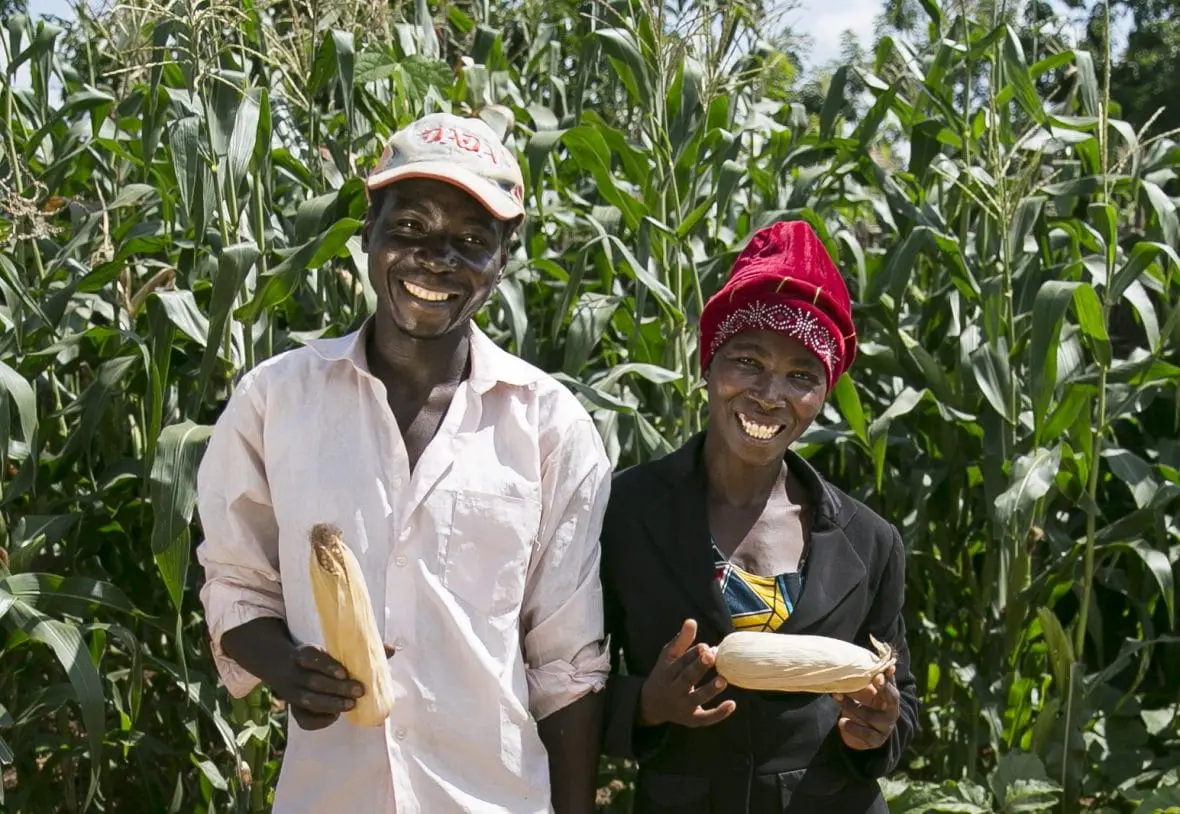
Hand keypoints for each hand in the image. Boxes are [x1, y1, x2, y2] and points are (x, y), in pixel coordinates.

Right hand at [272, 642, 396, 730]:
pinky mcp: (294, 709)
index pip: (310, 657)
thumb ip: (360, 650)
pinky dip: (320, 720)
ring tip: (352, 704)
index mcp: (303, 654)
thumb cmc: (319, 658)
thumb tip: (392, 649)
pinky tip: (335, 716)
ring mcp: (292, 693)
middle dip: (337, 688)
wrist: (285, 667)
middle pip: (312, 682)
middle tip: (359, 691)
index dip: (326, 665)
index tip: (345, 672)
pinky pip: (303, 720)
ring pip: (308, 701)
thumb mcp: (331, 649)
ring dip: (331, 704)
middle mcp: (294, 674)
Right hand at [637, 619, 735, 728]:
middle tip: (712, 656)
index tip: (706, 646)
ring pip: (696, 698)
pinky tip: (732, 704)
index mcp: (667, 673)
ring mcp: (682, 706)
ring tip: (723, 680)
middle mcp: (673, 690)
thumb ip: (681, 640)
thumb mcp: (668, 657)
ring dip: (710, 690)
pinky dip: (718, 714)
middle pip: (686, 679)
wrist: (652, 705)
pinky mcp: (691, 719)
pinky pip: (705, 719)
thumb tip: (692, 621)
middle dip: (699, 668)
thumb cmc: (665, 675)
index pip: (680, 662)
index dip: (692, 654)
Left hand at [832, 666, 899, 750]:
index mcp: (891, 697)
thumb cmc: (866, 703)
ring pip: (871, 716)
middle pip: (892, 699)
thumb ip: (871, 675)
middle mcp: (892, 712)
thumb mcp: (868, 690)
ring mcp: (885, 727)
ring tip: (836, 697)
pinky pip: (865, 734)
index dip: (887, 680)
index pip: (892, 686)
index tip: (879, 673)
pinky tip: (842, 722)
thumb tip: (879, 653)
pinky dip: (852, 727)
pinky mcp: (875, 740)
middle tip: (875, 679)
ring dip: (852, 706)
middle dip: (884, 689)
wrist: (863, 731)